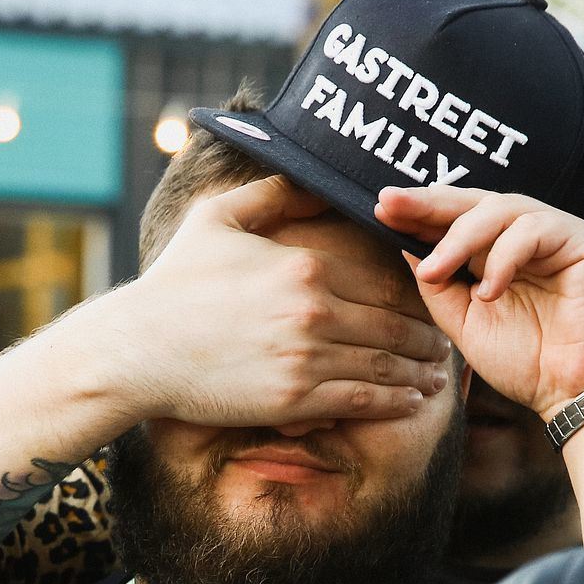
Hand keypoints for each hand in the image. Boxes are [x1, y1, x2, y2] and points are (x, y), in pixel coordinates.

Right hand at [119, 176, 451, 425]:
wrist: (137, 350)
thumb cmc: (173, 283)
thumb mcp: (217, 219)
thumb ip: (273, 195)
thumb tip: (314, 179)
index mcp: (305, 266)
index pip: (382, 283)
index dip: (416, 297)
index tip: (431, 305)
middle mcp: (314, 311)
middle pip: (395, 328)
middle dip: (428, 340)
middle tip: (446, 347)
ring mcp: (306, 359)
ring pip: (386, 367)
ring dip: (420, 375)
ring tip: (437, 380)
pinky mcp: (294, 400)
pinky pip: (363, 401)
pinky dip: (395, 403)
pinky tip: (412, 404)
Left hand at [375, 184, 583, 419]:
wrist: (579, 392)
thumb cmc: (530, 363)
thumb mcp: (467, 324)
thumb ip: (440, 288)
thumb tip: (405, 248)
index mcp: (498, 253)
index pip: (455, 221)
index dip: (419, 214)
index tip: (380, 211)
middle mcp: (525, 236)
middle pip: (473, 202)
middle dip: (428, 202)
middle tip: (389, 203)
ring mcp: (554, 234)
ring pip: (500, 208)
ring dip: (460, 238)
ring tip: (434, 271)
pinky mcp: (581, 240)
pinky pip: (533, 230)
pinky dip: (504, 258)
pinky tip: (488, 291)